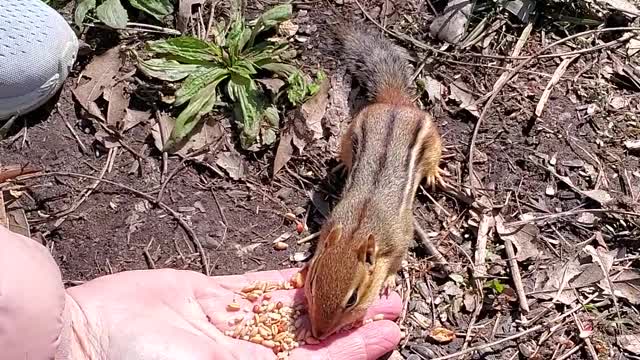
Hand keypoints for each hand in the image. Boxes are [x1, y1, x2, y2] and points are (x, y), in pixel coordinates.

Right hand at [66, 267, 401, 359]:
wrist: (86, 338)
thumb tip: (347, 355)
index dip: (354, 349)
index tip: (389, 328)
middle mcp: (245, 358)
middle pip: (311, 339)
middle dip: (352, 320)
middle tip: (392, 300)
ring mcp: (228, 328)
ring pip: (290, 311)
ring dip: (328, 296)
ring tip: (365, 281)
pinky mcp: (209, 299)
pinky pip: (257, 288)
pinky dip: (287, 281)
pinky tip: (315, 271)